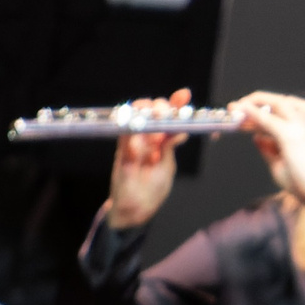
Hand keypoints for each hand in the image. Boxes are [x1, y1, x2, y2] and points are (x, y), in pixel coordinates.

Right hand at [105, 89, 192, 229]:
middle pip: (150, 110)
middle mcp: (144, 137)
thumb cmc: (151, 187)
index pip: (166, 116)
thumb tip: (180, 129)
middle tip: (169, 115)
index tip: (184, 95)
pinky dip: (131, 134)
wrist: (137, 209)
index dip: (175, 103)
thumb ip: (170, 147)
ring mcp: (131, 144)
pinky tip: (139, 133)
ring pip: (134, 117)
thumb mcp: (167, 165)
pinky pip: (123, 138)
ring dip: (147, 117)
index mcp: (158, 139)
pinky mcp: (121, 155)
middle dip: (162, 107)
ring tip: (158, 127)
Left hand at [231, 91, 304, 213]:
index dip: (259, 108)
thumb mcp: (277, 161)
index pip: (281, 110)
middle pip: (281, 101)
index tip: (240, 113)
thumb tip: (256, 137)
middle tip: (235, 106)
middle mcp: (300, 126)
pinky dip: (255, 114)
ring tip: (236, 107)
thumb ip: (267, 148)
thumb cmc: (298, 179)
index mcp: (299, 131)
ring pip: (278, 103)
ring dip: (255, 102)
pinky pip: (269, 120)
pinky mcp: (290, 137)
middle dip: (256, 99)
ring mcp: (297, 129)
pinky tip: (243, 110)